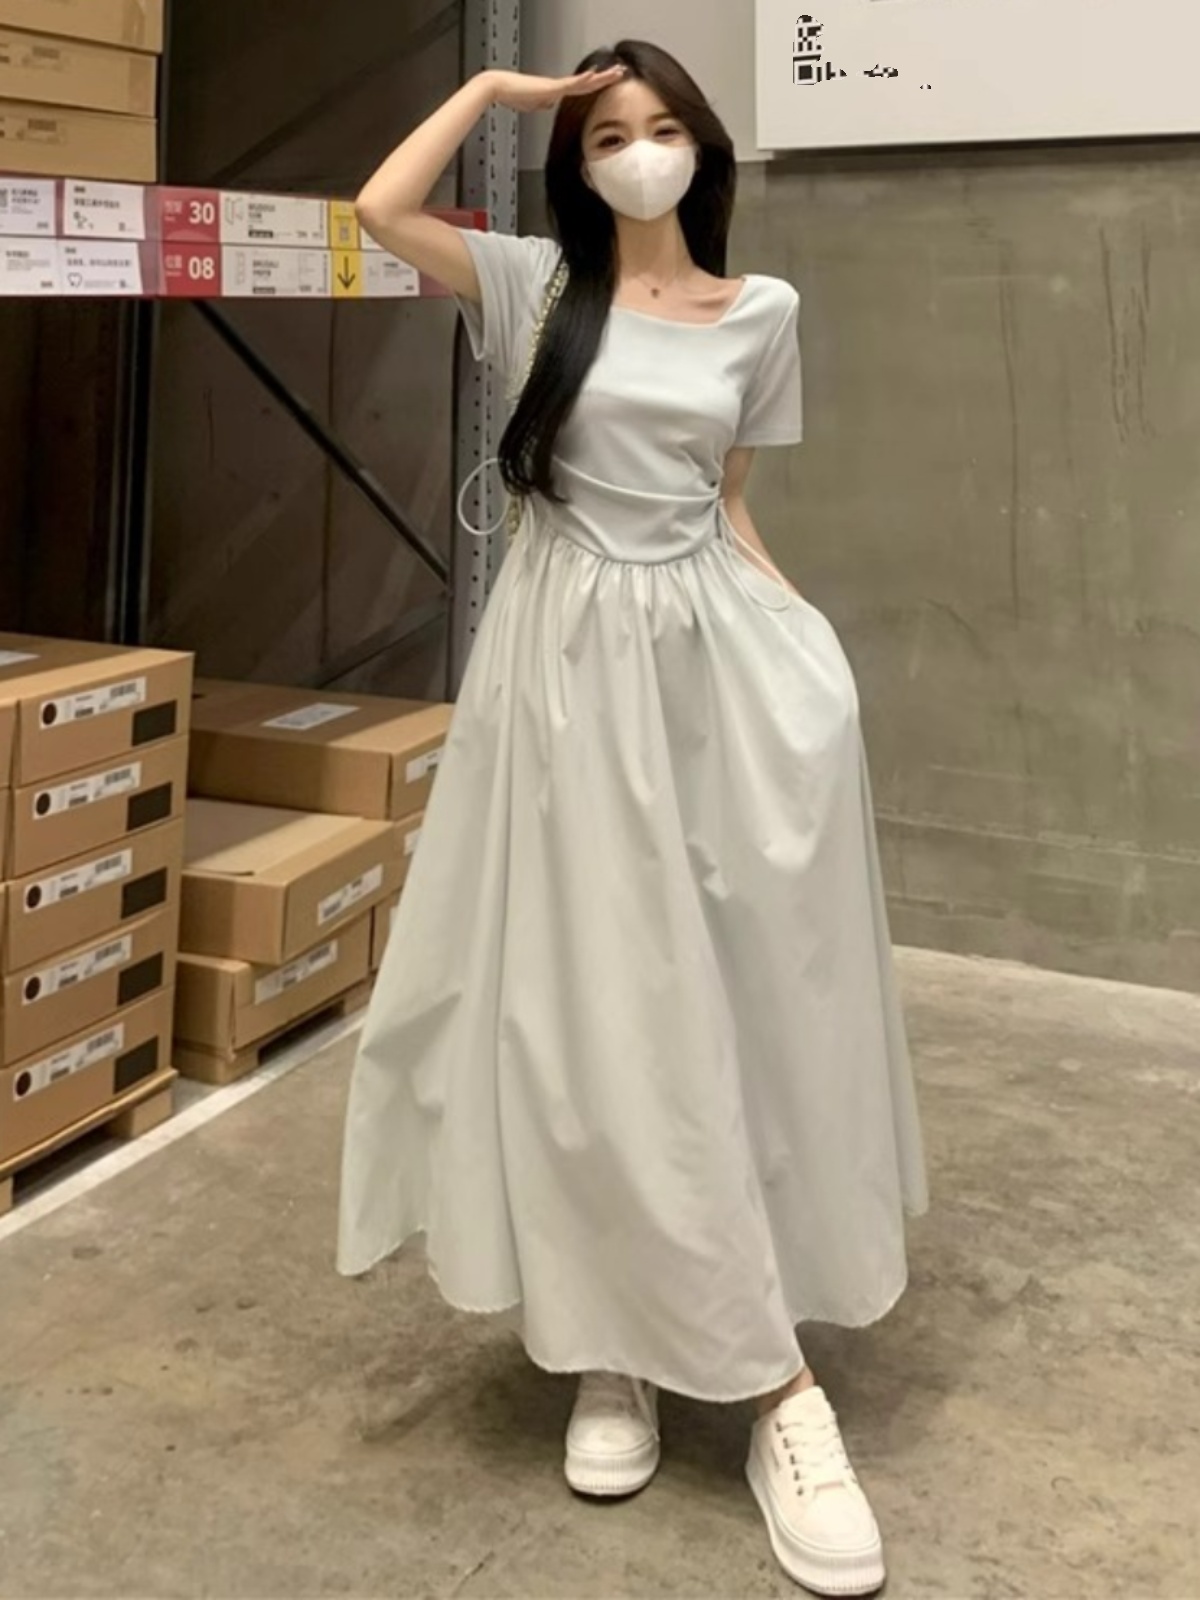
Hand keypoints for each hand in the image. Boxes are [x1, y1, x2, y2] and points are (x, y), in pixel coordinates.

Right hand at [485, 66, 625, 113]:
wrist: (500, 87)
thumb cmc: (513, 95)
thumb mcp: (533, 105)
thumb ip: (543, 103)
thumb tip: (550, 105)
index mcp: (556, 91)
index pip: (582, 89)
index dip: (596, 85)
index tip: (608, 82)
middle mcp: (559, 86)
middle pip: (587, 83)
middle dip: (605, 79)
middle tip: (621, 73)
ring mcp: (556, 85)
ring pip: (583, 81)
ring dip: (601, 78)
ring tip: (616, 73)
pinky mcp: (550, 87)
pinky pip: (570, 84)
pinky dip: (583, 80)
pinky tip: (594, 76)